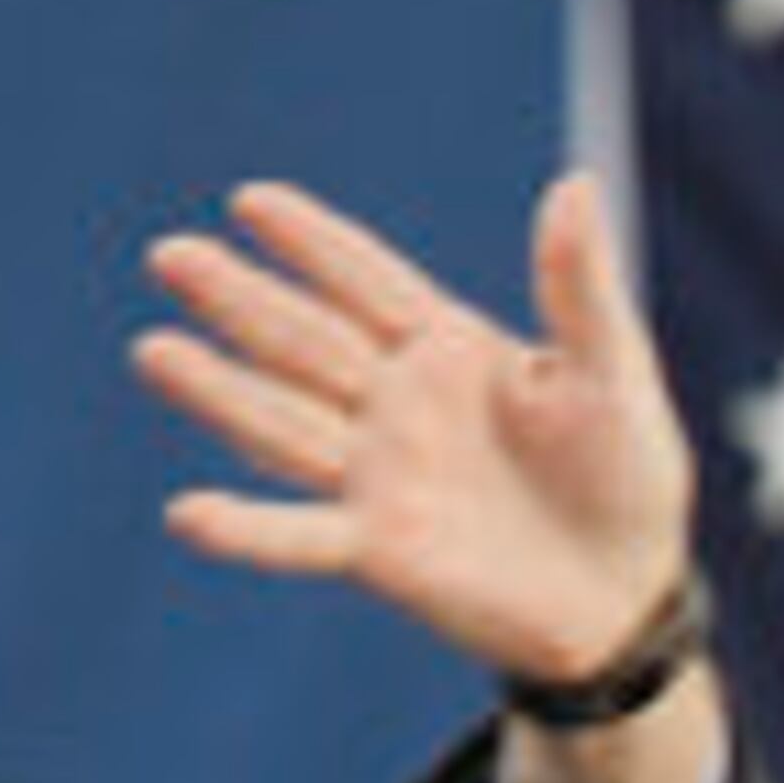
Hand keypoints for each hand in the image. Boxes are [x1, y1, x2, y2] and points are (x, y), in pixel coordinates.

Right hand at [135, 169, 695, 685]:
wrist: (630, 598)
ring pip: (284, 424)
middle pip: (304, 341)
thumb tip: (575, 184)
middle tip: (172, 256)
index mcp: (447, 349)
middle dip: (240, 300)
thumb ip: (580, 288)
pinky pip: (301, 537)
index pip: (367, 282)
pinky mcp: (381, 552)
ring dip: (219, 392)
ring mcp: (380, 477)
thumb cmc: (628, 478)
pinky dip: (247, 530)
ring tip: (153, 351)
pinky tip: (188, 513)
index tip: (252, 201)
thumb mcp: (615, 374)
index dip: (313, 245)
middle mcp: (396, 406)